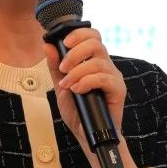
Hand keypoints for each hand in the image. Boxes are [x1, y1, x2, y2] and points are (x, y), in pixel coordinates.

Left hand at [43, 27, 126, 151]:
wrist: (87, 134)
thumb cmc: (78, 110)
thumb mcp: (61, 85)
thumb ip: (55, 66)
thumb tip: (48, 45)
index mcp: (94, 60)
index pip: (92, 36)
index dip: (79, 34)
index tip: (64, 42)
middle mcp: (106, 65)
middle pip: (96, 43)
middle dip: (75, 53)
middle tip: (63, 69)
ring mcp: (114, 77)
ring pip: (98, 62)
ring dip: (77, 72)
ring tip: (68, 85)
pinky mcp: (118, 90)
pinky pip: (105, 78)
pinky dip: (87, 82)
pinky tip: (77, 90)